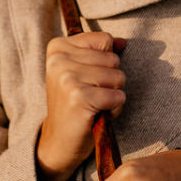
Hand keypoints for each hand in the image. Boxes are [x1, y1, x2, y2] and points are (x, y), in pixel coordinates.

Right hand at [36, 32, 125, 180]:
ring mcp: (67, 77)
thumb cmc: (74, 103)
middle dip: (110, 80)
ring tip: (93, 104)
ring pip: (118, 77)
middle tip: (90, 95)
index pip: (104, 40)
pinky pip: (118, 96)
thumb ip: (102, 52)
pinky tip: (96, 115)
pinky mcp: (79, 97)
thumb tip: (123, 42)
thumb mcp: (82, 71)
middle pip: (113, 59)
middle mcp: (59, 59)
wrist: (59, 140)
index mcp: (58, 47)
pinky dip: (114, 109)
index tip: (87, 78)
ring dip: (113, 95)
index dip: (105, 62)